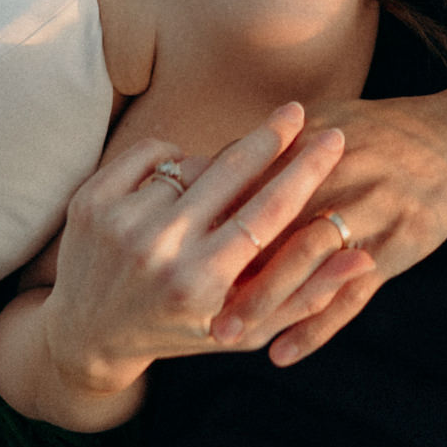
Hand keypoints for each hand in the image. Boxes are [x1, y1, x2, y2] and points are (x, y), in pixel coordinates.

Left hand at [39, 103, 374, 398]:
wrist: (84, 334)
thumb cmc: (180, 330)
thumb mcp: (243, 327)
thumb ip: (304, 293)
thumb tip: (362, 255)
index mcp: (200, 283)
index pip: (268, 213)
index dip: (305, 170)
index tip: (332, 137)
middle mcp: (158, 251)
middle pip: (231, 170)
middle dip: (272, 135)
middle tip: (296, 112)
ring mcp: (119, 222)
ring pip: (192, 162)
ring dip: (216, 162)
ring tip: (224, 177)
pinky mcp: (90, 200)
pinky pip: (152, 151)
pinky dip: (172, 156)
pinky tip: (181, 174)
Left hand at [211, 80, 446, 367]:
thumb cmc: (377, 133)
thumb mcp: (324, 124)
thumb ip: (268, 151)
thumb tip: (198, 168)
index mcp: (316, 141)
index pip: (252, 178)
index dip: (212, 212)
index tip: (170, 240)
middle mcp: (342, 173)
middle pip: (274, 221)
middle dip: (229, 260)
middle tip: (183, 296)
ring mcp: (372, 210)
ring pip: (309, 259)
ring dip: (265, 298)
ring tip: (224, 331)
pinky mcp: (398, 245)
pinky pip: (353, 294)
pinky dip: (318, 326)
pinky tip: (284, 353)